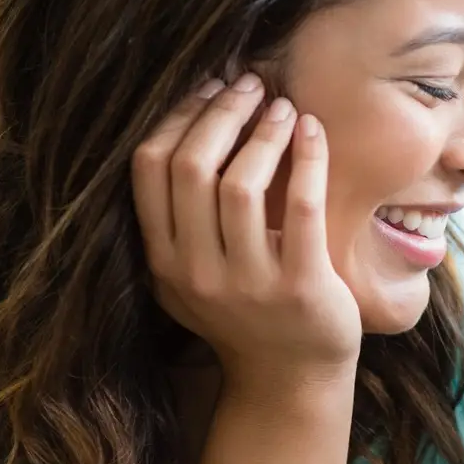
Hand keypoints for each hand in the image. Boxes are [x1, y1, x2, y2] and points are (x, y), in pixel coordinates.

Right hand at [132, 74, 361, 385]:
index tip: (207, 88)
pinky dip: (307, 159)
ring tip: (282, 107)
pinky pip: (302, 207)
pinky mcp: (300, 287)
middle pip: (191, 167)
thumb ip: (178, 218)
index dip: (177, 117)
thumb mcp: (191, 273)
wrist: (291, 378)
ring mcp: (246, 284)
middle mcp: (195, 273)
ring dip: (263, 132)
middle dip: (221, 112)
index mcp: (162, 261)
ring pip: (240, 184)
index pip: (149, 168)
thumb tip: (189, 120)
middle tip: (249, 84)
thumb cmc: (245, 312)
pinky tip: (314, 131)